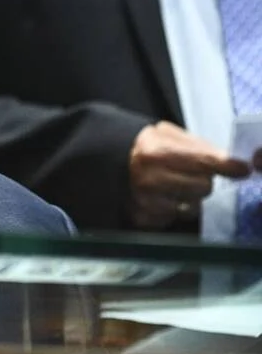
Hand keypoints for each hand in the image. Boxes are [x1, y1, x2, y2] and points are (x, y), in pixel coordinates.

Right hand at [128, 122, 251, 228]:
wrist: (111, 161)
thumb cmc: (145, 146)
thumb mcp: (168, 135)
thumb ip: (200, 147)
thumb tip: (235, 164)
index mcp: (156, 152)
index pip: (203, 161)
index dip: (227, 165)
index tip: (242, 169)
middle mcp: (149, 179)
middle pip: (204, 187)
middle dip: (202, 180)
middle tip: (190, 173)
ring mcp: (145, 201)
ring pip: (193, 207)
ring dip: (190, 198)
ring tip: (175, 186)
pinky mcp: (143, 218)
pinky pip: (175, 218)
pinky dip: (174, 210)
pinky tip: (162, 198)